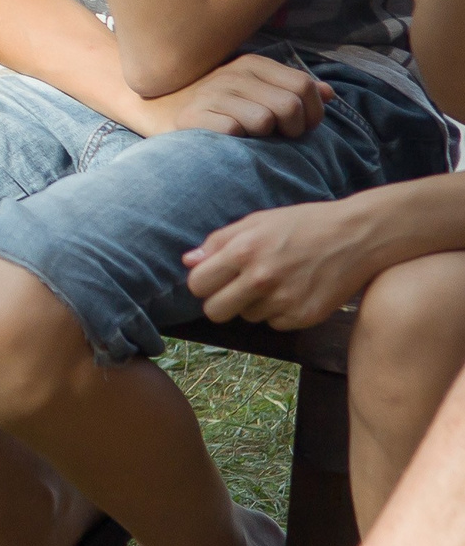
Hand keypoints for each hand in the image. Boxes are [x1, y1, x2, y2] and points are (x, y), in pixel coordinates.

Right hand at [131, 52, 331, 138]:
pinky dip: (236, 141)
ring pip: (265, 121)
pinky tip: (225, 139)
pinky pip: (236, 132)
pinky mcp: (194, 115)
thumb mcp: (252, 89)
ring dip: (261, 136)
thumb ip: (290, 89)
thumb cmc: (214, 104)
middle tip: (275, 136)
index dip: (313, 113)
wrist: (154, 107)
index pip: (304, 86)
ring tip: (247, 135)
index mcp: (252, 64)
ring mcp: (212, 93)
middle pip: (290, 106)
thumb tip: (329, 93)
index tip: (300, 127)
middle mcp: (233, 73)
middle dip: (292, 129)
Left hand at [184, 195, 383, 328]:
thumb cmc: (302, 224)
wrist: (357, 237)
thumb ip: (218, 242)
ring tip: (275, 281)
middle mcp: (261, 279)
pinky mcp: (304, 317)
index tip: (213, 278)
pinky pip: (274, 323)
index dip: (202, 282)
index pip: (197, 284)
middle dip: (219, 302)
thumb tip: (188, 261)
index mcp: (243, 251)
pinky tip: (294, 290)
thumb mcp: (256, 222)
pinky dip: (279, 312)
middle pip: (215, 312)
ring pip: (246, 317)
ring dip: (252, 304)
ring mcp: (284, 301)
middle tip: (235, 288)